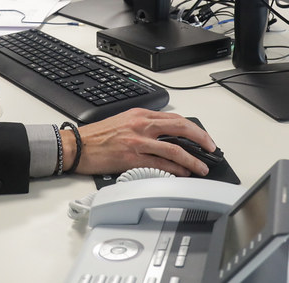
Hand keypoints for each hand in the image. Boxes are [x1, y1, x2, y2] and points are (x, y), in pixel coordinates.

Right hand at [61, 109, 215, 177]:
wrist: (77, 146)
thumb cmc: (97, 136)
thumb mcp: (124, 121)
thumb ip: (144, 125)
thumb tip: (166, 135)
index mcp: (140, 115)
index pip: (174, 118)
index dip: (193, 128)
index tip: (203, 137)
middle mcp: (141, 125)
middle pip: (180, 128)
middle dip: (200, 139)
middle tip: (211, 149)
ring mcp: (138, 142)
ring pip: (174, 148)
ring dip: (192, 160)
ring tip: (201, 168)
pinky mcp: (132, 158)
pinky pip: (160, 164)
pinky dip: (175, 169)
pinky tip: (183, 174)